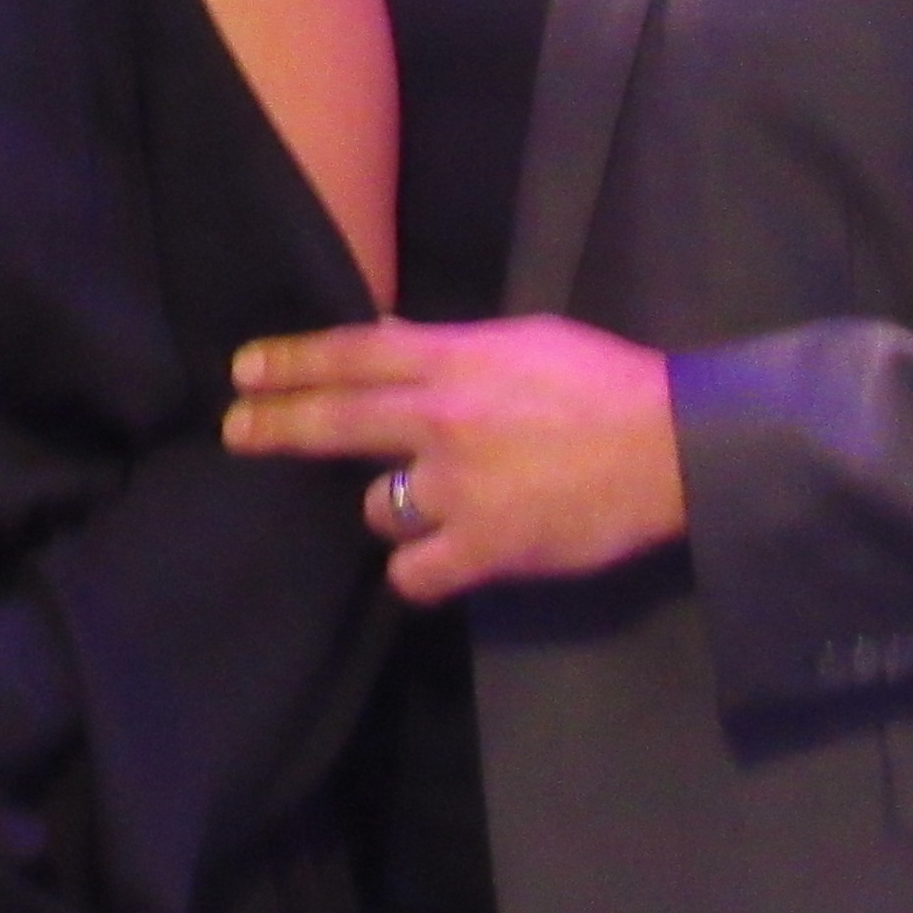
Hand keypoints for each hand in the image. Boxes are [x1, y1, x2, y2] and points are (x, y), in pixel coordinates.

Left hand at [224, 315, 686, 601]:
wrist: (677, 446)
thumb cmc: (606, 383)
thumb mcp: (523, 339)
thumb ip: (449, 347)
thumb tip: (389, 339)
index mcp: (454, 359)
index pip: (352, 352)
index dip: (292, 361)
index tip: (245, 370)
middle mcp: (442, 421)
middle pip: (334, 421)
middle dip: (274, 426)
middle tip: (235, 430)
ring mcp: (459, 489)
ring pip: (376, 507)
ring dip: (390, 508)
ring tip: (426, 506)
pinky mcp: (486, 548)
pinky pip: (416, 573)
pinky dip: (421, 570)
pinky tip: (438, 562)